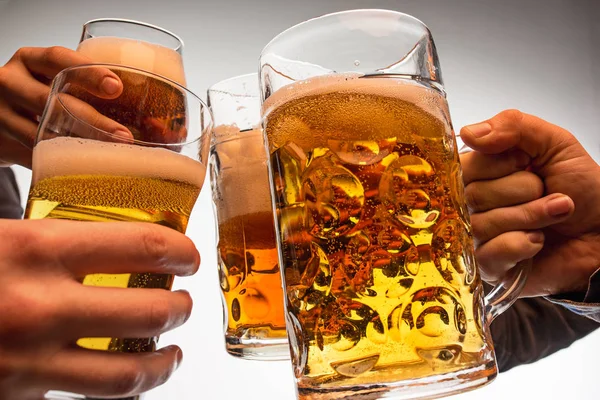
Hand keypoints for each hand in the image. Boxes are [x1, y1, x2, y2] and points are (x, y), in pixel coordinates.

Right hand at [0, 46, 124, 166]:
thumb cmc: (34, 95)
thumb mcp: (50, 80)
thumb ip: (83, 87)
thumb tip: (149, 115)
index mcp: (29, 61)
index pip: (57, 58)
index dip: (88, 72)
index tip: (117, 87)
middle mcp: (10, 82)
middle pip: (52, 100)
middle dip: (91, 120)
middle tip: (123, 135)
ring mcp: (0, 113)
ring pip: (40, 133)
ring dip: (77, 147)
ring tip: (108, 156)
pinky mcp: (0, 141)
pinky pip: (33, 156)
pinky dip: (59, 163)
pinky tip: (84, 170)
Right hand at [0, 219, 199, 398]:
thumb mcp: (3, 238)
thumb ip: (50, 239)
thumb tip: (107, 237)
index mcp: (36, 249)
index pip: (142, 245)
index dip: (180, 252)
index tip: (188, 257)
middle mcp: (38, 305)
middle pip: (149, 312)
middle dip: (180, 308)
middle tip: (182, 302)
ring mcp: (28, 359)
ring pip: (128, 372)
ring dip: (163, 363)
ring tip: (171, 352)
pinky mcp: (17, 396)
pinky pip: (88, 399)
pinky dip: (117, 391)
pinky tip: (123, 377)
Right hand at [460, 109, 599, 296]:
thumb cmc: (581, 190)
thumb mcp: (555, 144)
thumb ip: (513, 126)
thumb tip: (468, 133)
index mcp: (482, 173)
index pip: (463, 165)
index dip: (498, 165)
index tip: (526, 164)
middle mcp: (473, 204)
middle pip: (472, 195)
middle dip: (521, 191)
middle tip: (546, 191)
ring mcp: (477, 237)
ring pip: (481, 224)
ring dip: (530, 217)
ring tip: (555, 214)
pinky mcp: (488, 267)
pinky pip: (490, 253)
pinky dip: (523, 244)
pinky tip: (539, 242)